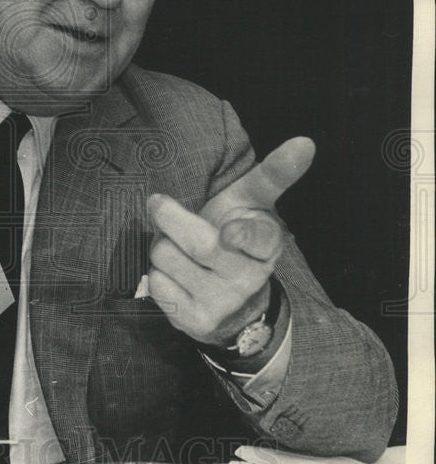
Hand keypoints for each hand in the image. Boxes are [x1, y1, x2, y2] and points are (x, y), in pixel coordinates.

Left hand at [147, 137, 314, 345]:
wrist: (233, 301)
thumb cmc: (236, 236)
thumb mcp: (254, 204)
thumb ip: (274, 174)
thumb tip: (306, 141)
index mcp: (267, 245)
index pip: (258, 238)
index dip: (242, 235)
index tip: (231, 232)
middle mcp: (249, 277)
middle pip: (197, 243)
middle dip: (169, 217)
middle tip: (158, 203)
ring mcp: (223, 302)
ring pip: (168, 258)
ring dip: (160, 245)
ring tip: (175, 246)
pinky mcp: (196, 321)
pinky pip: (157, 285)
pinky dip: (157, 273)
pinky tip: (175, 274)